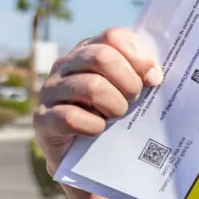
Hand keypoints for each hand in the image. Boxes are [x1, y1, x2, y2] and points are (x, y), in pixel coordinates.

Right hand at [33, 28, 162, 171]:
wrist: (90, 162)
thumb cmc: (116, 118)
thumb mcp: (131, 92)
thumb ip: (143, 75)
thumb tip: (155, 75)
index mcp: (89, 51)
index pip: (113, 37)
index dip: (138, 57)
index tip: (154, 79)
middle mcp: (66, 66)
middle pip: (102, 57)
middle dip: (128, 82)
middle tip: (134, 100)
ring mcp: (51, 91)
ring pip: (90, 86)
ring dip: (114, 105)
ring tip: (117, 117)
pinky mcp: (42, 119)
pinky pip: (71, 117)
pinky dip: (93, 126)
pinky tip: (98, 130)